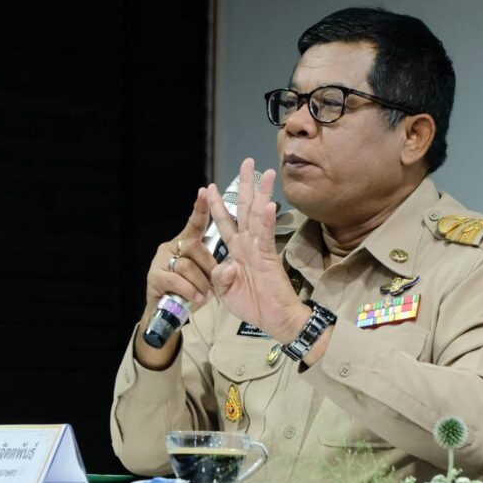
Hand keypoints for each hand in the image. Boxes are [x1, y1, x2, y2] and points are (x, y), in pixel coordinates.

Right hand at [135, 187, 218, 367]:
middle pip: (193, 246)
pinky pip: (176, 279)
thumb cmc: (191, 292)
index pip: (196, 223)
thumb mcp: (209, 278)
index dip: (201, 207)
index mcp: (188, 243)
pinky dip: (189, 290)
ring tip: (206, 295)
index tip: (206, 190)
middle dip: (208, 265)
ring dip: (200, 283)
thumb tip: (229, 267)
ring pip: (186, 264)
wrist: (169, 316)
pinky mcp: (154, 277)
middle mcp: (172, 247)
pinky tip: (195, 299)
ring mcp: (161, 261)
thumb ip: (218, 268)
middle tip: (215, 282)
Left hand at [206, 158, 309, 343]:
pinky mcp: (269, 257)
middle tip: (247, 162)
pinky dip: (267, 220)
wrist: (275, 320)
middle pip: (244, 208)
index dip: (216, 204)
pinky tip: (268, 204)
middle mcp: (248, 244)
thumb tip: (224, 266)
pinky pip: (266, 236)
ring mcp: (259, 249)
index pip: (225, 221)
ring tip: (265, 172)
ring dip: (261, 193)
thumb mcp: (226, 292)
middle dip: (244, 185)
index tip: (207, 186)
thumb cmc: (253, 305)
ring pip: (258, 215)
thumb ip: (220, 277)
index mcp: (236, 250)